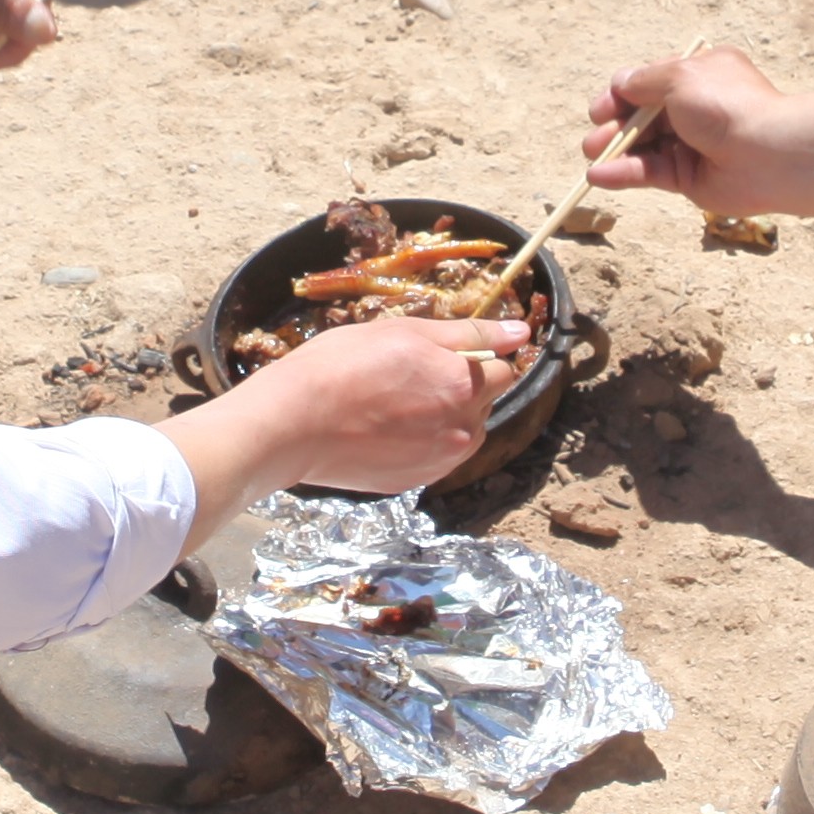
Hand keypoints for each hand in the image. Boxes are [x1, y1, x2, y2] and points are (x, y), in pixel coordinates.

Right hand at [214, 314, 529, 497]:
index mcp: (464, 383)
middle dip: (462, 386)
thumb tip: (521, 332)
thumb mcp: (405, 332)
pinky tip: (386, 428)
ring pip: (464, 431)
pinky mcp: (417, 481)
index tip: (445, 353)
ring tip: (398, 403)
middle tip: (411, 375)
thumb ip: (469, 332)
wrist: (292, 424)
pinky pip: (437, 455)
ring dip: (446, 416)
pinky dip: (423, 441)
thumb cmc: (341, 365)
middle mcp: (462, 427)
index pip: (504, 367)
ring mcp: (440, 460)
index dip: (477, 356)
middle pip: (484, 401)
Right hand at [584, 43, 790, 214]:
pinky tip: (599, 176)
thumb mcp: (679, 76)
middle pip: (642, 116)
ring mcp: (690, 144)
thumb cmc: (725, 105)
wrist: (766, 152)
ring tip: (591, 155)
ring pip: (642, 146)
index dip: (622, 95)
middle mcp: (693, 108)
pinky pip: (649, 172)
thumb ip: (643, 82)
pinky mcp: (687, 177)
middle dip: (614, 125)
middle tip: (595, 136)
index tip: (604, 108)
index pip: (648, 83)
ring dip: (614, 150)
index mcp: (696, 75)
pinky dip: (623, 174)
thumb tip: (619, 85)